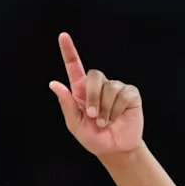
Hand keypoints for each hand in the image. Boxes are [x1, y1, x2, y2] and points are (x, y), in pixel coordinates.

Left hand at [49, 32, 142, 156]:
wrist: (115, 150)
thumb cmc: (94, 138)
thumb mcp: (75, 124)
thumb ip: (66, 104)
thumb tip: (54, 83)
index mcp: (81, 91)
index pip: (74, 66)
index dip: (69, 51)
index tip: (63, 36)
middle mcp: (99, 86)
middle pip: (94, 75)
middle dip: (92, 97)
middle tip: (92, 116)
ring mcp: (116, 88)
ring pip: (109, 87)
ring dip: (105, 109)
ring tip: (105, 122)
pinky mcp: (130, 94)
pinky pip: (123, 94)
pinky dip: (117, 109)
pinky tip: (117, 118)